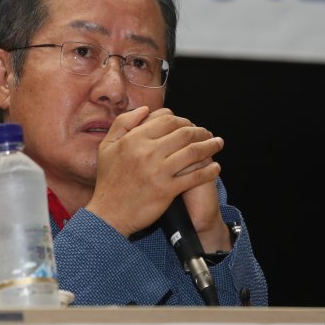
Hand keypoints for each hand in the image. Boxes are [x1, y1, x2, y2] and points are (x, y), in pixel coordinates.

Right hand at [85, 106, 223, 236]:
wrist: (109, 214)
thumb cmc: (108, 181)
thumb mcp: (107, 146)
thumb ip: (123, 123)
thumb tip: (145, 110)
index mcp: (134, 139)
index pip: (166, 119)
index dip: (182, 119)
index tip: (189, 124)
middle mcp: (147, 152)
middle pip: (183, 133)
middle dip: (200, 131)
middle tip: (208, 134)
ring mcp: (158, 171)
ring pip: (193, 152)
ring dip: (210, 146)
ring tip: (218, 144)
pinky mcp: (167, 189)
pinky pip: (195, 176)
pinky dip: (209, 170)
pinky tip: (215, 167)